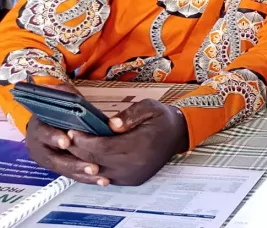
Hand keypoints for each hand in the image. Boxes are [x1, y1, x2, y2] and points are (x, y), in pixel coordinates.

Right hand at [24, 84, 107, 184]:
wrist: (50, 124)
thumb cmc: (59, 111)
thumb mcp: (60, 99)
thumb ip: (62, 93)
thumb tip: (60, 87)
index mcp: (39, 128)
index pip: (44, 134)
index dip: (54, 137)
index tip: (67, 142)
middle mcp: (40, 146)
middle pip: (54, 159)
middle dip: (74, 163)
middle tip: (92, 166)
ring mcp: (49, 159)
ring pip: (65, 170)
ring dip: (82, 174)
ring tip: (99, 176)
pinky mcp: (60, 168)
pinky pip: (72, 175)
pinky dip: (86, 178)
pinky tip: (102, 180)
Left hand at [66, 99, 188, 185]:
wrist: (178, 135)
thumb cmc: (162, 120)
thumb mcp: (150, 107)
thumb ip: (130, 114)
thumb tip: (111, 124)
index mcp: (141, 145)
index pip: (103, 147)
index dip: (84, 140)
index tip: (72, 131)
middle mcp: (136, 164)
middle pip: (97, 160)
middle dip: (78, 149)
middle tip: (67, 138)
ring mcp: (134, 175)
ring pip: (99, 171)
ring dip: (83, 160)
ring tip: (74, 147)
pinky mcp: (132, 180)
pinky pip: (106, 176)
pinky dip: (94, 168)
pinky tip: (87, 157)